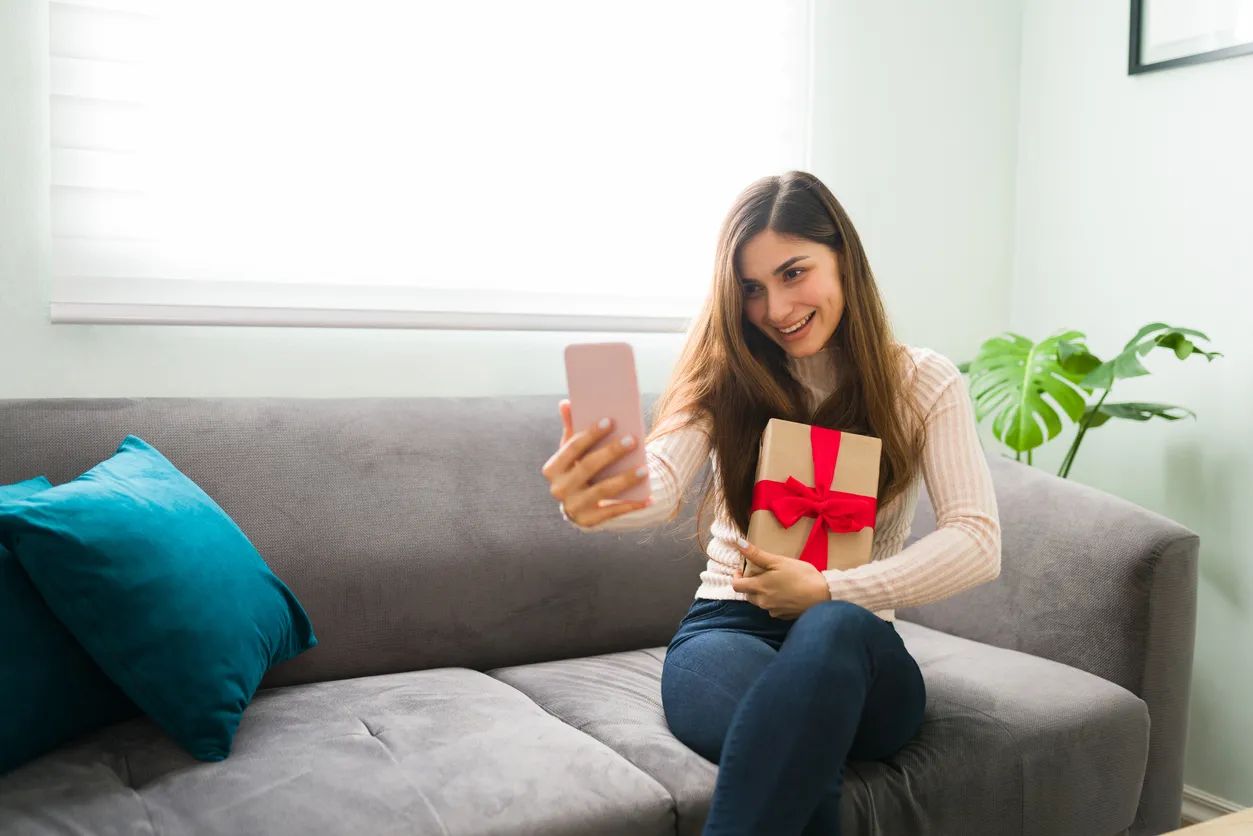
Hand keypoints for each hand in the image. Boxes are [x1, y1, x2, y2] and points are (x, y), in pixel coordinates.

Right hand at [541, 399, 652, 526]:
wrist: (576, 505)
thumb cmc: (576, 470)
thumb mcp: (571, 452)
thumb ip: (570, 429)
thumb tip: (565, 403)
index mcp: (553, 468)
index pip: (572, 447)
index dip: (591, 434)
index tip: (610, 421)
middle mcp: (559, 488)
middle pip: (588, 466)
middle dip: (611, 452)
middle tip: (632, 440)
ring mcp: (573, 506)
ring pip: (603, 490)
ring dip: (625, 479)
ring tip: (645, 469)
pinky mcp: (589, 520)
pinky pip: (613, 512)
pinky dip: (632, 505)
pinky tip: (649, 498)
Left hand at [730, 538, 829, 619]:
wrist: (823, 596)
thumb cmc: (801, 575)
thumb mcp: (779, 561)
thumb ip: (757, 554)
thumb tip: (739, 543)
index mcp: (759, 587)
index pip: (736, 586)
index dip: (736, 577)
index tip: (742, 570)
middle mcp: (762, 602)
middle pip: (748, 595)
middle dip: (751, 585)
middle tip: (763, 574)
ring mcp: (773, 611)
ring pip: (760, 602)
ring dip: (763, 593)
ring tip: (777, 582)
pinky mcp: (783, 617)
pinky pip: (773, 608)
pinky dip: (775, 601)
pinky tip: (787, 593)